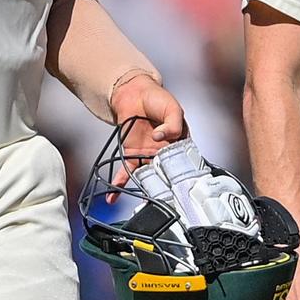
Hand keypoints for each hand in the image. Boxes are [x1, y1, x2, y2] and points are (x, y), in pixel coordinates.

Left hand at [107, 75, 185, 200]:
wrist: (134, 93)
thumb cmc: (158, 99)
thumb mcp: (172, 108)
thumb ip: (173, 123)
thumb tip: (160, 137)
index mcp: (181, 142)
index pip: (185, 162)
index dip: (185, 175)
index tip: (182, 187)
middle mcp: (166, 152)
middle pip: (167, 174)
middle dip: (166, 190)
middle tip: (165, 202)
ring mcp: (149, 155)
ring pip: (149, 177)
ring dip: (145, 191)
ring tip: (144, 206)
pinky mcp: (132, 154)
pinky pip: (127, 171)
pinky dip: (120, 184)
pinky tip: (113, 196)